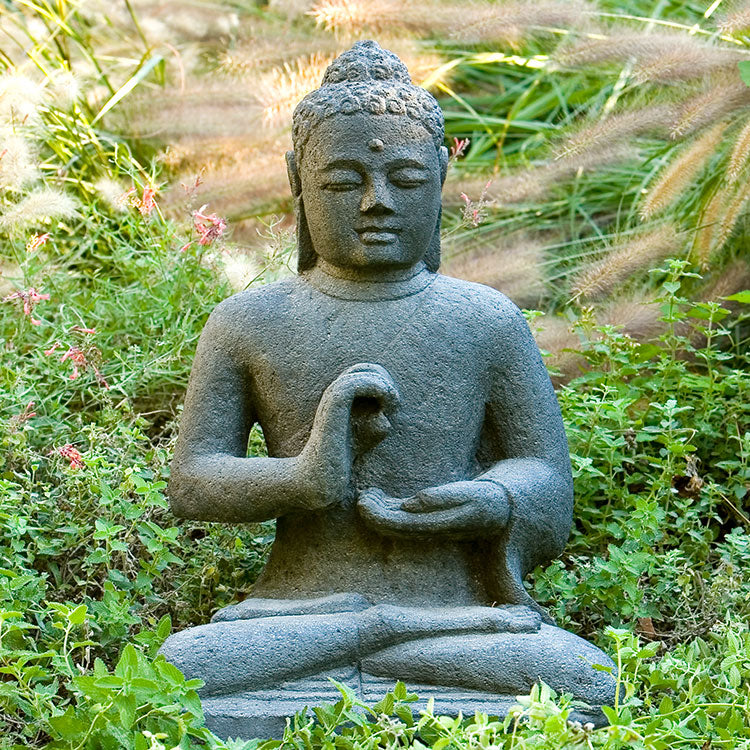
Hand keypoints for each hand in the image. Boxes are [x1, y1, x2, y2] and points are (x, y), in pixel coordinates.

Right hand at [297, 363, 398, 510]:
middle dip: (385, 380)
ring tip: (391, 406)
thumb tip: (386, 422)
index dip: (383, 382)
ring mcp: (332, 400)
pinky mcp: (333, 409)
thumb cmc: (338, 466)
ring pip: (361, 370)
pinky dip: (377, 389)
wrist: (317, 483)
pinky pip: (355, 384)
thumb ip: (373, 430)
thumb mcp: (361, 444)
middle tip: (393, 405)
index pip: (364, 371)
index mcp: (340, 399)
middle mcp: (334, 395)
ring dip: (384, 385)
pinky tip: (385, 410)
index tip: (391, 407)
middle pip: (365, 366)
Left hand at [357, 480, 508, 539]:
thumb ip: (441, 498)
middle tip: (359, 498)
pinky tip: (377, 497)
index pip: (403, 525)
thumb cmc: (488, 498)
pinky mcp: (434, 519)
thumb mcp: (470, 494)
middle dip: (375, 514)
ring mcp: (433, 526)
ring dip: (380, 511)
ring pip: (399, 523)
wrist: (507, 508)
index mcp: (441, 525)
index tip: (364, 502)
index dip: (380, 516)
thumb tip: (409, 503)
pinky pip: (406, 517)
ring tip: (364, 495)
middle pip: (397, 528)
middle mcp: (434, 530)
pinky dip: (390, 508)